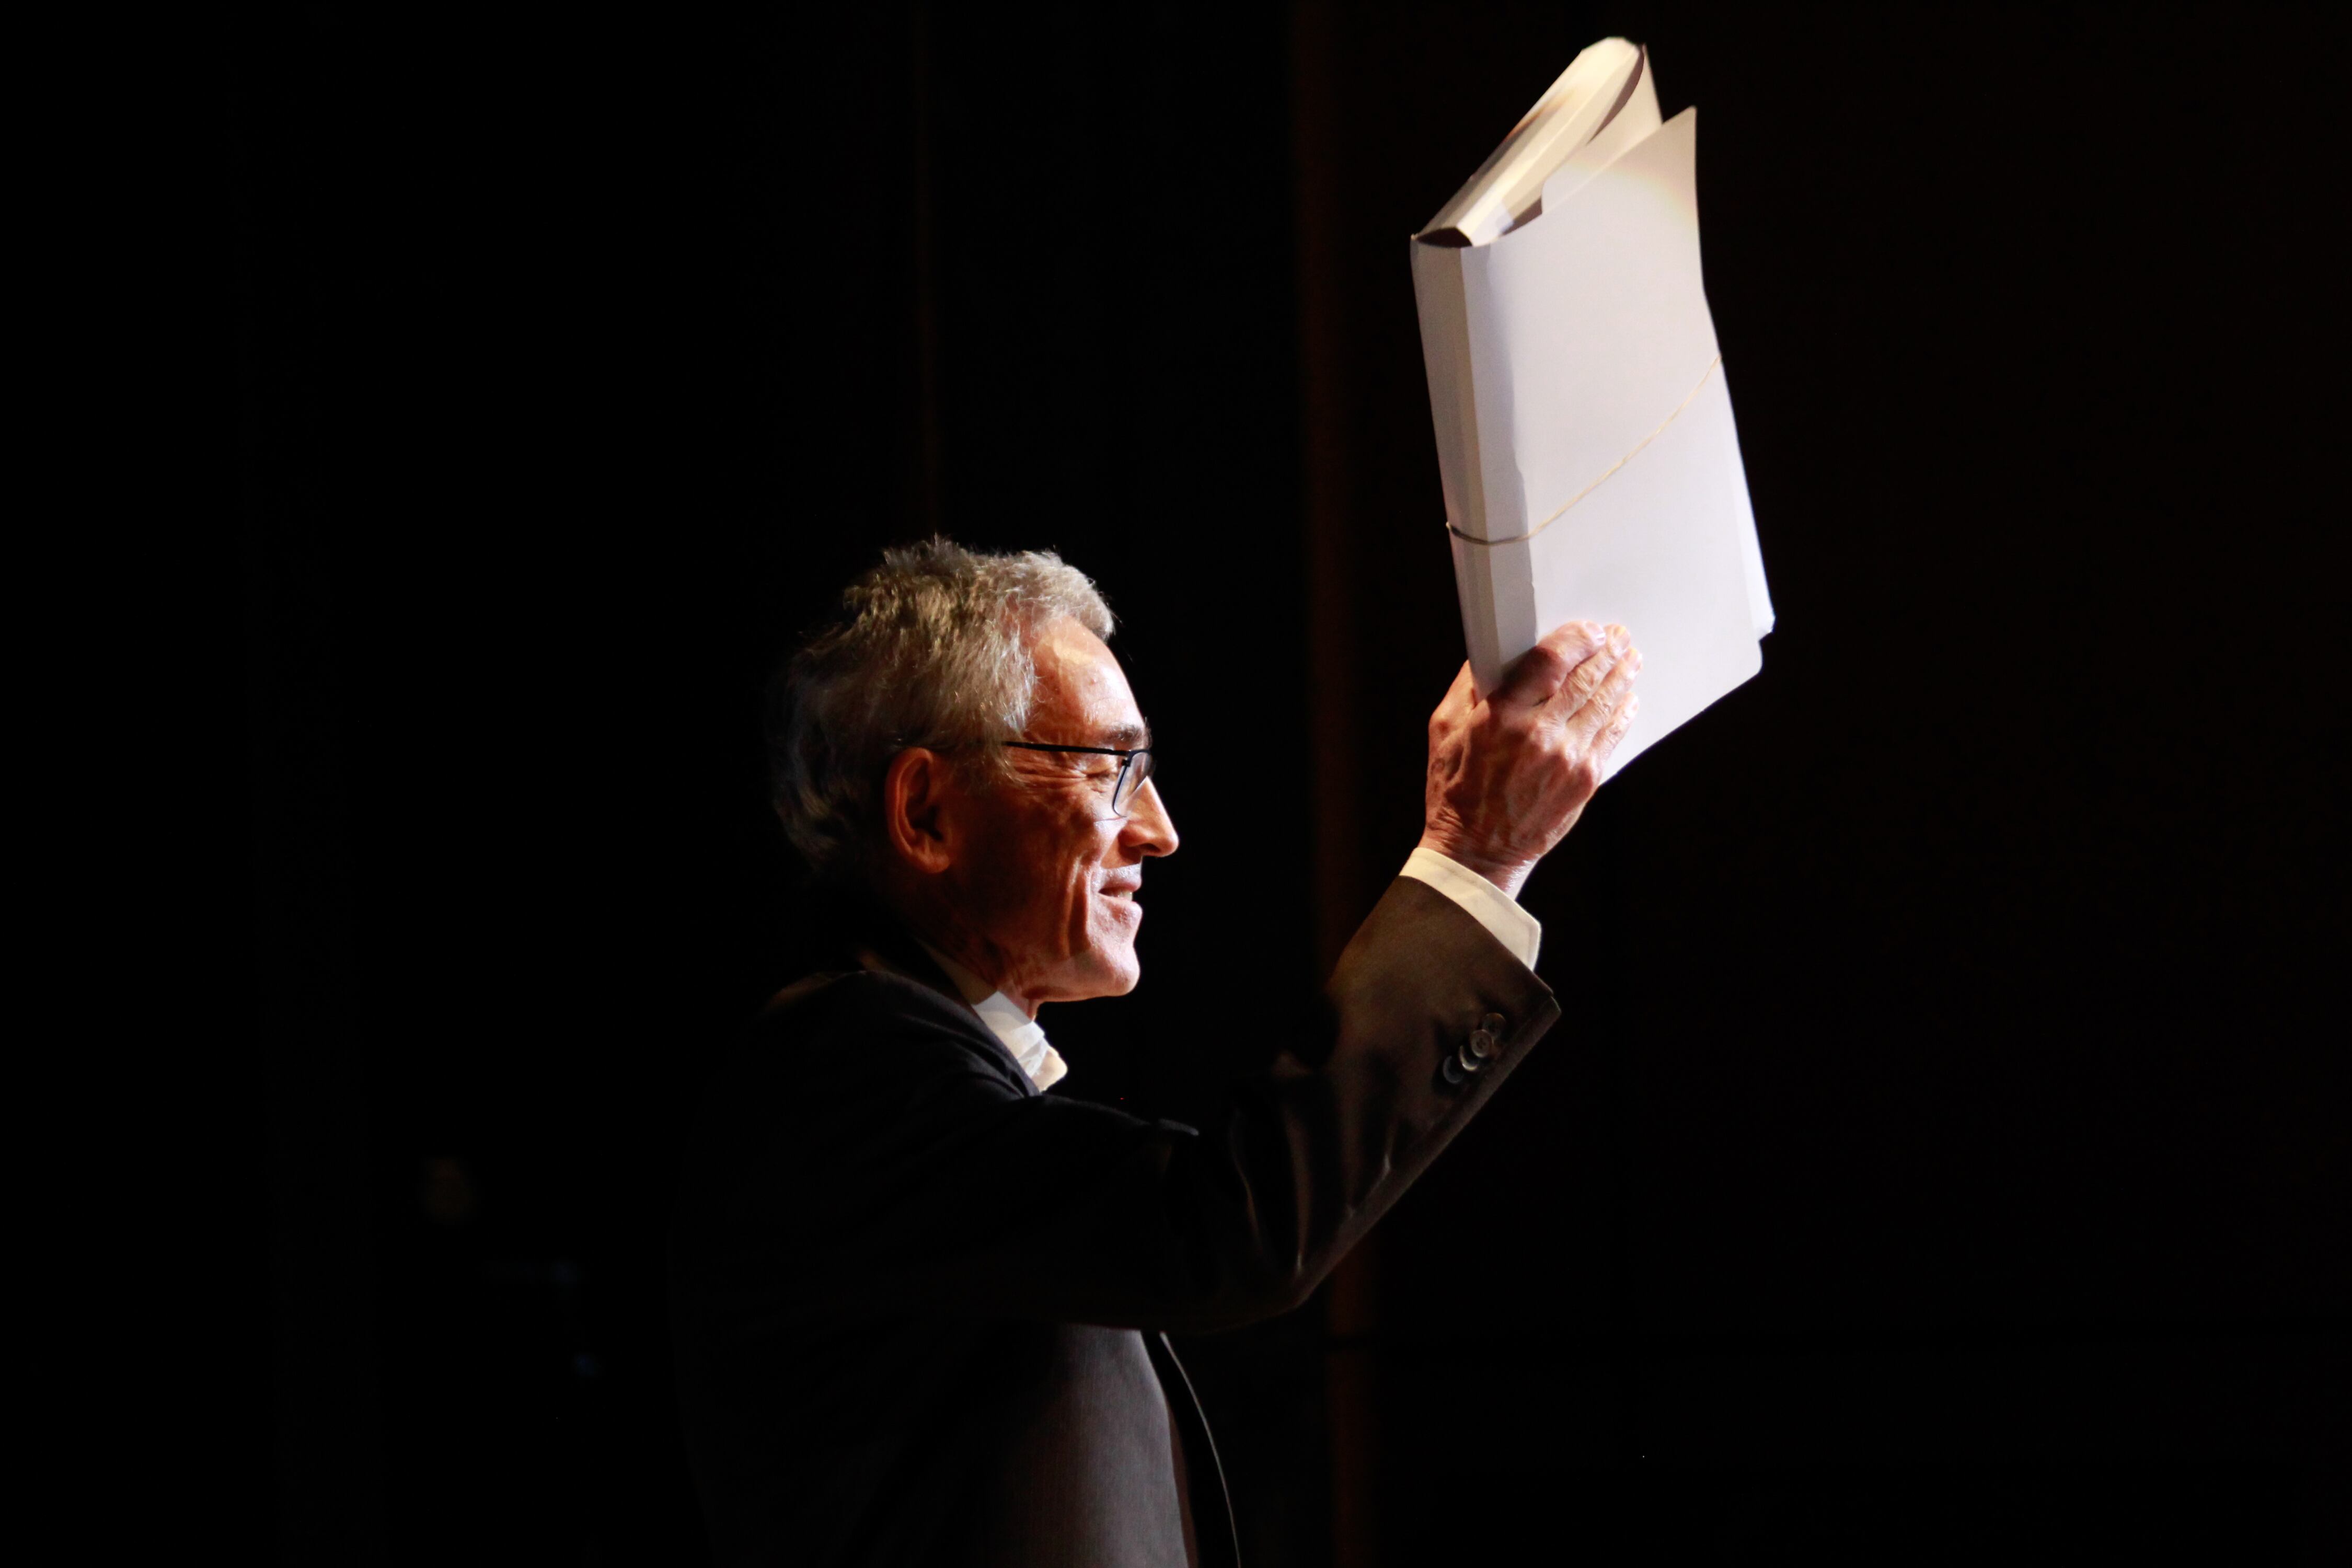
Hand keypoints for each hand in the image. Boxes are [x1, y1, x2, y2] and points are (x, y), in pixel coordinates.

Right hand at [1416, 621, 1640, 897]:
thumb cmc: (1456, 791)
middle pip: (1586, 678)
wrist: (1478, 851)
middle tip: (1618, 636)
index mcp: (1501, 716)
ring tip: (1630, 659)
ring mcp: (1567, 758)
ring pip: (1605, 703)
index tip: (1588, 629)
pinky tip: (1628, 699)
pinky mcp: (1585, 780)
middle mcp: (1538, 734)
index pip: (1549, 660)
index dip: (1575, 638)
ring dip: (1621, 676)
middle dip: (1607, 651)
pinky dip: (1622, 713)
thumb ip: (1468, 688)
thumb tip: (1489, 653)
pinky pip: (1611, 736)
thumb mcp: (1444, 731)